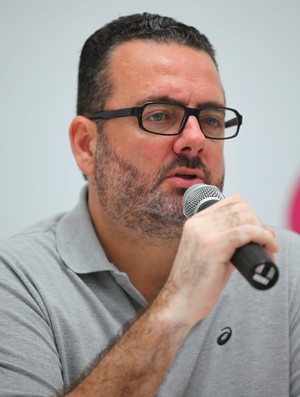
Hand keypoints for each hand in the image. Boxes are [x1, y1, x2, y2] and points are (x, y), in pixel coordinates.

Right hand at [161, 194, 278, 326]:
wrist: (180, 302)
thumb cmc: (196, 282)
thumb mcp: (212, 254)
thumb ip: (232, 241)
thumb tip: (261, 233)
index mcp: (195, 222)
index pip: (231, 202)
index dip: (249, 214)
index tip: (256, 231)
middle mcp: (198, 223)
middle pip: (240, 208)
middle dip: (258, 223)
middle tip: (265, 243)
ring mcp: (204, 233)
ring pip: (244, 218)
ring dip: (262, 232)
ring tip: (268, 249)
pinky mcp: (213, 246)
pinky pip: (245, 232)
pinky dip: (262, 237)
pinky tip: (268, 247)